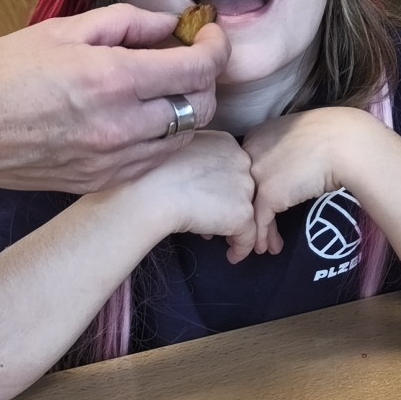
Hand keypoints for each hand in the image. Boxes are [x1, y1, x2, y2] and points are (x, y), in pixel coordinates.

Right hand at [0, 5, 228, 193]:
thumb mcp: (63, 30)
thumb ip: (126, 24)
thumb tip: (171, 24)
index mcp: (113, 79)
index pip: (198, 69)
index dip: (217, 48)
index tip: (211, 34)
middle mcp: (120, 126)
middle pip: (200, 108)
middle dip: (204, 80)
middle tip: (189, 59)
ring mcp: (111, 161)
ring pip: (181, 139)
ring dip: (185, 111)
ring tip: (164, 88)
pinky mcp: (97, 183)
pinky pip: (151, 161)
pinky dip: (160, 138)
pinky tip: (140, 118)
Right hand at [121, 130, 258, 260]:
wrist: (151, 190)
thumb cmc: (153, 171)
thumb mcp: (179, 151)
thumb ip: (197, 160)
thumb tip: (198, 181)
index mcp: (226, 143)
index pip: (232, 168)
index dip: (221, 186)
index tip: (206, 198)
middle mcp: (242, 161)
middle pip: (242, 187)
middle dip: (227, 205)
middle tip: (213, 219)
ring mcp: (244, 188)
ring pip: (247, 211)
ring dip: (233, 225)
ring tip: (220, 237)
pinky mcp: (242, 214)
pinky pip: (248, 236)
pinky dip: (241, 248)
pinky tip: (232, 256)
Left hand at [242, 108, 378, 256]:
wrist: (344, 144)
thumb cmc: (331, 137)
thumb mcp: (297, 140)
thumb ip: (284, 154)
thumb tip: (288, 172)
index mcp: (256, 137)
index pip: (247, 170)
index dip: (251, 191)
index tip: (254, 206)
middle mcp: (250, 154)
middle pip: (243, 191)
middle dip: (245, 213)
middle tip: (249, 229)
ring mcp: (257, 174)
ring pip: (249, 208)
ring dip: (254, 231)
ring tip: (262, 247)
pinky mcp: (268, 194)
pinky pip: (260, 222)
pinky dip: (262, 238)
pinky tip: (265, 248)